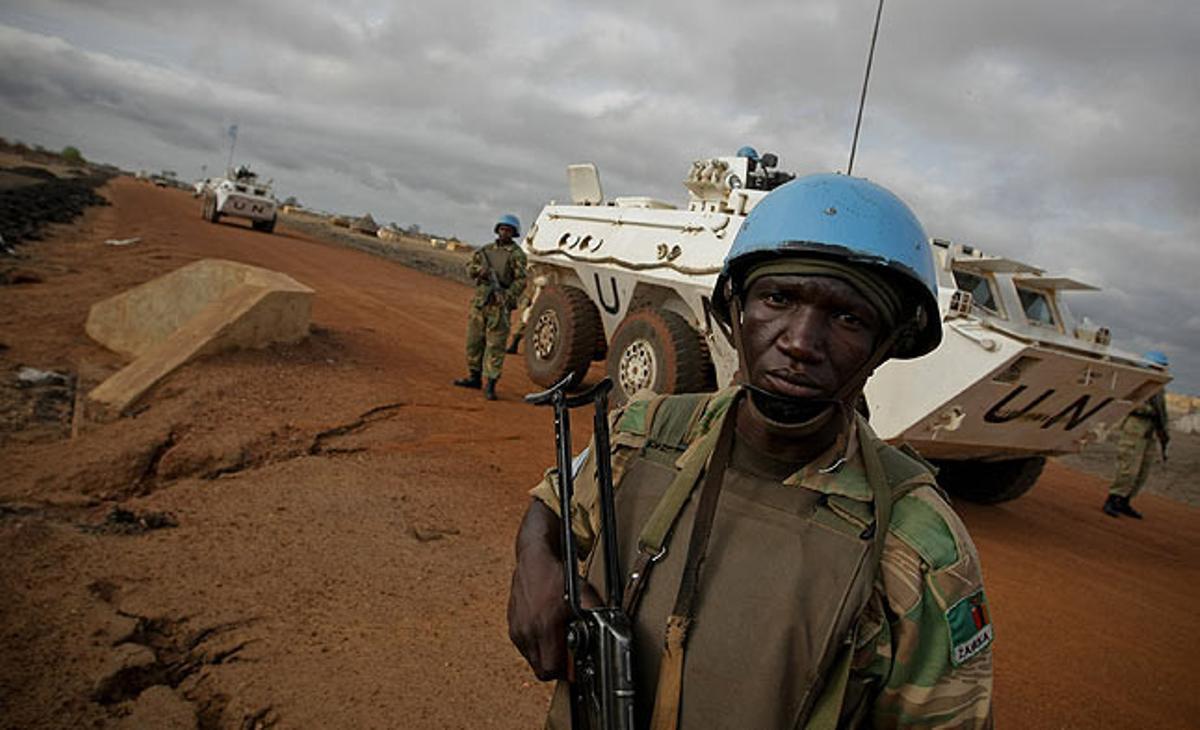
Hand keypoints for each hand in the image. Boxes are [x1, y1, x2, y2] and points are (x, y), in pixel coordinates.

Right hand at [507, 502, 601, 680]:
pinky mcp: (512, 626)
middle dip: (556, 666)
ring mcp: (517, 629)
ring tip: (557, 639)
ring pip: (532, 660)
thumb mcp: (582, 595)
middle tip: (568, 655)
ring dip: (545, 656)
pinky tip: (546, 631)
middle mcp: (527, 630)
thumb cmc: (556, 575)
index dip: (565, 671)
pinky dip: (536, 645)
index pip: (550, 669)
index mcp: (544, 625)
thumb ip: (593, 617)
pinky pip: (524, 648)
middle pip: (540, 669)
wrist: (534, 559)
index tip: (574, 664)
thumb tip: (605, 633)